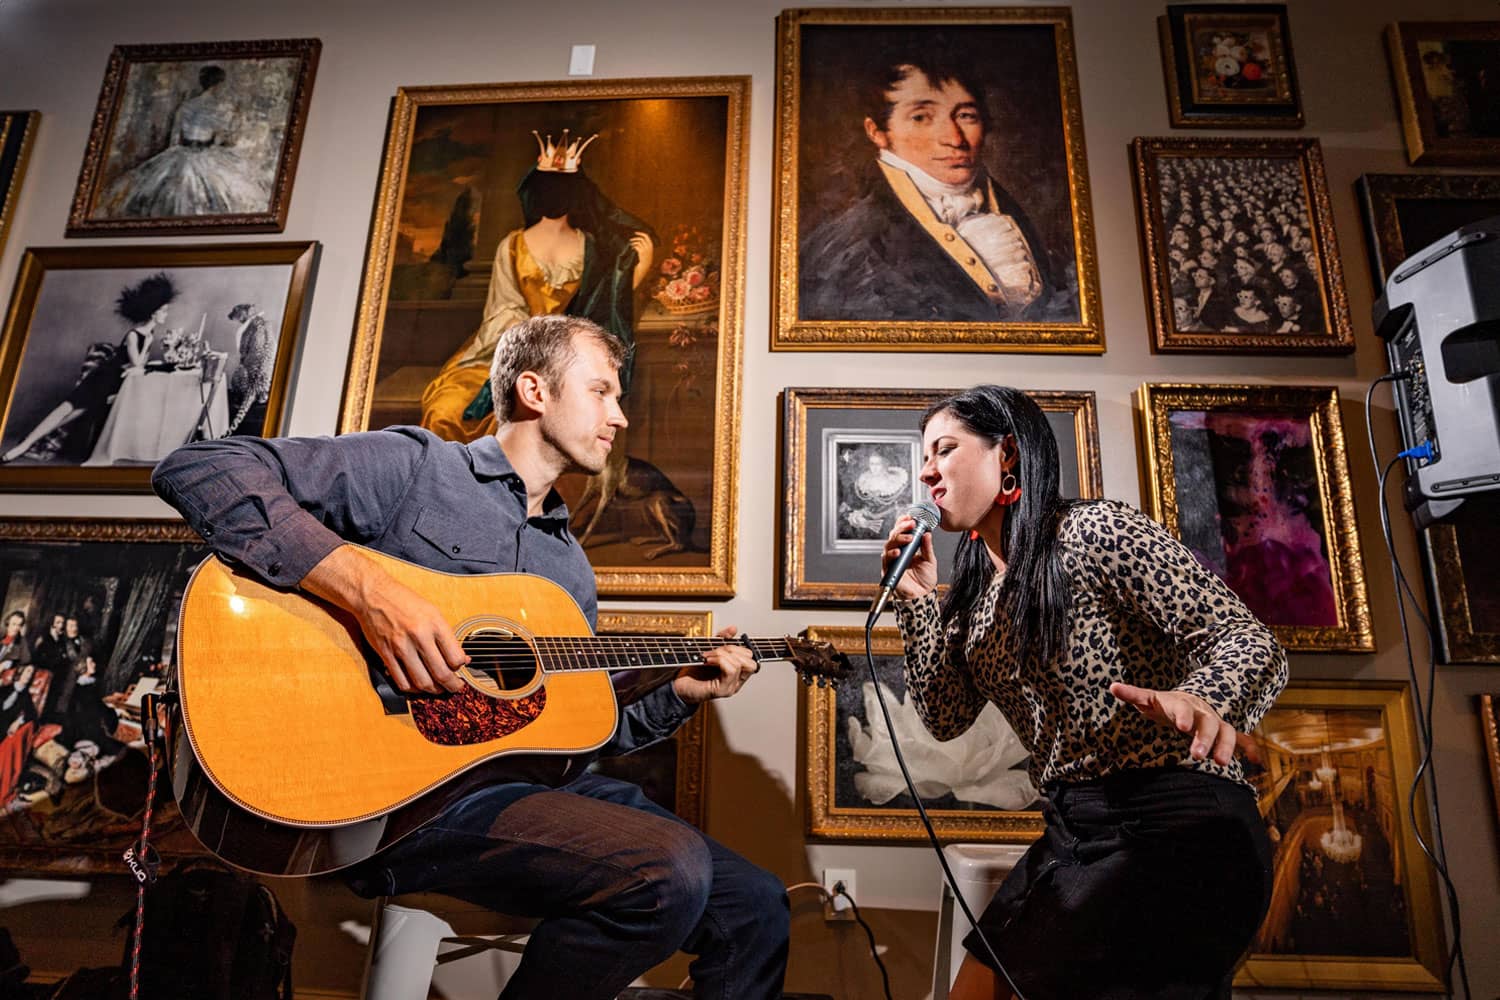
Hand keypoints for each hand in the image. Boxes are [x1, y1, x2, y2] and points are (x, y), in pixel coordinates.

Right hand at [355, 578, 469, 694]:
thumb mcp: (433, 611)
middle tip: (455, 687)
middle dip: (452, 686)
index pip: (455, 657)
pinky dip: (412, 689)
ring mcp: (401, 647)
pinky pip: (401, 681)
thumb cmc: (404, 601)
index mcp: (434, 623)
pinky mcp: (386, 654)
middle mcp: (419, 636)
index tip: (461, 670)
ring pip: (422, 681)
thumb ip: (447, 636)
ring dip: (434, 690)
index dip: (461, 668)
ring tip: (439, 689)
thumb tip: (462, 659)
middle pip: (441, 673)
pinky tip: (418, 685)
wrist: (373, 594)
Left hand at [629, 231, 653, 259]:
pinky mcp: (641, 252)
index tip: (635, 232)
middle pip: (641, 238)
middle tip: (630, 239)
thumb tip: (638, 238)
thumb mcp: (648, 249)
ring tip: (631, 244)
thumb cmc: (646, 256)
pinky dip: (633, 246)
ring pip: (638, 242)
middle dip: (635, 238)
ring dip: (633, 243)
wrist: (646, 264)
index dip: (640, 233)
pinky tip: (632, 248)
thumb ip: (645, 244)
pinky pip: (636, 246)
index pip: (646, 236)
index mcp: (651, 244)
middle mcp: (649, 246)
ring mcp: (645, 249)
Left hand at [672, 626, 758, 704]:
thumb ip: (722, 639)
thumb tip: (733, 629)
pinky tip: (708, 660)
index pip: (750, 656)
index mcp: (737, 671)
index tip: (723, 644)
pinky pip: (731, 670)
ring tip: (708, 656)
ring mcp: (731, 686)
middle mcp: (737, 680)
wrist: (679, 685)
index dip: (738, 646)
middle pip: (749, 660)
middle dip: (732, 649)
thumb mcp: (710, 650)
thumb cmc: (693, 671)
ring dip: (722, 654)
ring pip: (739, 664)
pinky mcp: (723, 690)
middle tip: (716, 650)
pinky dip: (719, 661)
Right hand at [882, 515, 936, 599]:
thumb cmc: (924, 580)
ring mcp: (892, 561)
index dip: (904, 523)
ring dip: (897, 539)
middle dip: (901, 528)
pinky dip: (891, 555)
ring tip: (908, 538)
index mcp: (907, 548)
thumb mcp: (930, 560)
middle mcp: (898, 553)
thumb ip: (927, 547)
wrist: (922, 597)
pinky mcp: (889, 570)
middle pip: (894, 536)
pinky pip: (886, 560)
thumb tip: (927, 533)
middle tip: (911, 524)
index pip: (902, 532)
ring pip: (888, 545)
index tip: (911, 518)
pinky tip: (898, 552)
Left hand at [1108, 682, 1240, 765]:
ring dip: (1226, 747)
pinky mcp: (1225, 734)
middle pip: (1208, 723)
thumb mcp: (1150, 699)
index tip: (1182, 728)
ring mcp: (1216, 723)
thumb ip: (1133, 694)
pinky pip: (1242, 740)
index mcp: (1182, 704)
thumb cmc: (1166, 704)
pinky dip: (1250, 749)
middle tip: (1198, 755)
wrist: (1190, 702)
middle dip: (1205, 738)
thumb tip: (1112, 687)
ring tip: (1221, 763)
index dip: (1183, 717)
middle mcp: (1202, 712)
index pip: (1183, 709)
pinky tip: (1257, 762)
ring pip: (1227, 732)